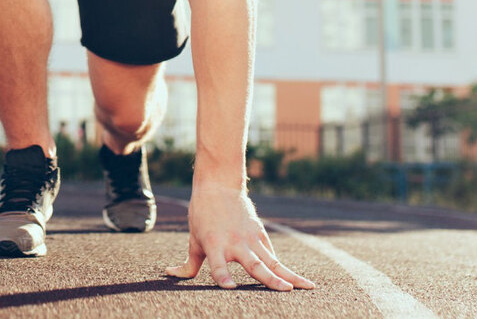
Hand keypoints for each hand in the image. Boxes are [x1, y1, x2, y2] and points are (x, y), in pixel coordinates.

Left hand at [166, 180, 313, 290]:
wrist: (218, 186)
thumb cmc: (202, 215)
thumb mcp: (193, 238)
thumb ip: (188, 263)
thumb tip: (169, 273)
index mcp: (214, 244)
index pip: (218, 265)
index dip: (222, 276)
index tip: (229, 287)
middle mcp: (235, 243)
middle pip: (255, 264)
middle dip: (270, 279)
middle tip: (286, 290)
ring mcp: (250, 238)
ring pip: (272, 260)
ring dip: (289, 274)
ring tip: (307, 287)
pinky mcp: (260, 233)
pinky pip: (272, 254)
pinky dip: (282, 267)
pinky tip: (298, 280)